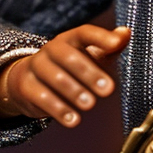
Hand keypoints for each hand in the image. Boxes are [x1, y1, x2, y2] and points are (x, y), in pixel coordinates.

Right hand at [0, 25, 129, 127]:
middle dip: (89, 73)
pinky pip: (41, 97)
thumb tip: (126, 33)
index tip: (117, 45)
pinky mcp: (26, 86)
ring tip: (90, 105)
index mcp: (70, 39)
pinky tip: (73, 120)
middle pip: (69, 57)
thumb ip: (110, 46)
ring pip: (55, 77)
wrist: (28, 80)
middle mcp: (51, 49)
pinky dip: (58, 109)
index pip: (85, 33)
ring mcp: (36, 66)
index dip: (101, 37)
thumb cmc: (69, 67)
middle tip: (108, 89)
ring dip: (74, 92)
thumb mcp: (91, 55)